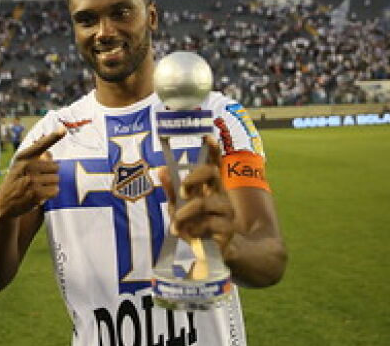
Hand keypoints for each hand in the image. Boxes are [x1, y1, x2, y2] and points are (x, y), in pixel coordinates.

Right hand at [0, 128, 65, 218]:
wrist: (4, 202)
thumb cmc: (17, 180)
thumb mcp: (21, 165)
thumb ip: (37, 157)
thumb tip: (50, 153)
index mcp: (24, 156)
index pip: (41, 145)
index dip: (53, 136)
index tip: (63, 129)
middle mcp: (27, 166)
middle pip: (56, 167)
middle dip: (51, 174)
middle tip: (38, 179)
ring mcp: (31, 180)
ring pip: (56, 179)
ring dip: (50, 184)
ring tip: (37, 187)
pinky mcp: (36, 194)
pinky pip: (55, 190)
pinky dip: (50, 193)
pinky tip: (40, 194)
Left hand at [160, 135, 234, 253]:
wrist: (217, 254)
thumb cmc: (198, 226)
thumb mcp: (181, 208)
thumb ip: (173, 191)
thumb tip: (161, 170)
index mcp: (210, 187)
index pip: (214, 164)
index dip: (213, 150)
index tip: (208, 136)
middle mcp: (220, 194)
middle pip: (211, 173)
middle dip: (193, 177)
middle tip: (182, 190)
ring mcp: (226, 210)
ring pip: (204, 203)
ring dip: (185, 212)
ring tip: (175, 224)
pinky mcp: (228, 228)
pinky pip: (207, 224)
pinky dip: (193, 230)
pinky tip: (189, 235)